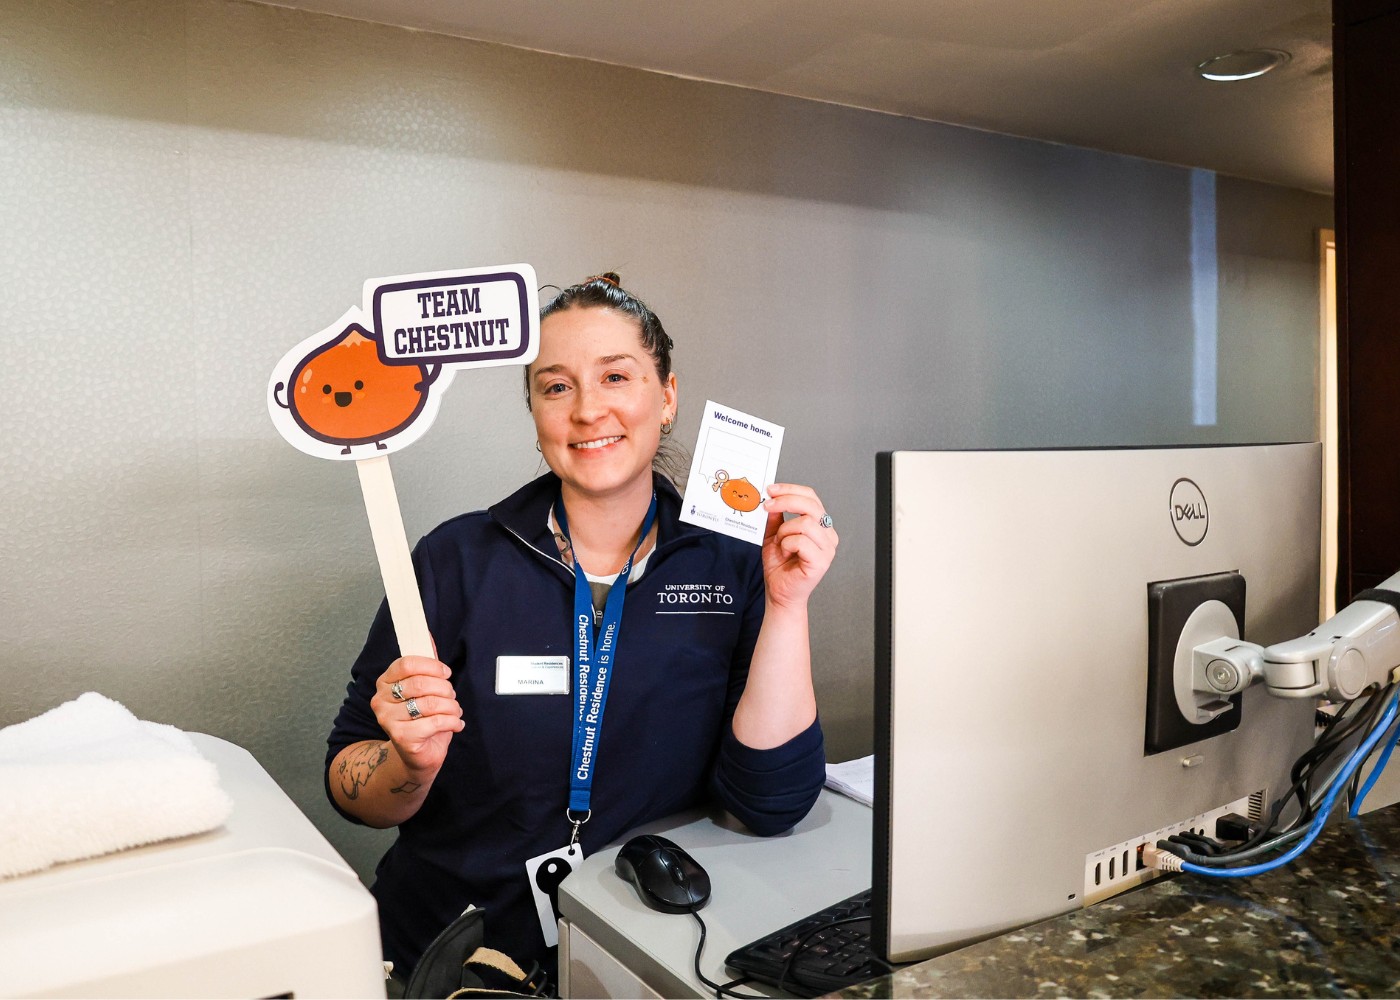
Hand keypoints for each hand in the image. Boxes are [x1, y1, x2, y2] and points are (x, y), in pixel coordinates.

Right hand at [371, 655, 464, 776]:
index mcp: (385, 682)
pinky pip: (436, 722)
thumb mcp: (425, 689)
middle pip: (420, 683)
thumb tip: (428, 636)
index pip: (406, 664)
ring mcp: (388, 719)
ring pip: (430, 703)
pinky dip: (453, 722)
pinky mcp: (401, 737)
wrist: (416, 755)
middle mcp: (380, 700)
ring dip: (451, 706)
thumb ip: (426, 665)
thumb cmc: (422, 719)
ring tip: (455, 711)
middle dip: (445, 688)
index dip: (431, 666)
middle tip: (452, 696)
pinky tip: (456, 724)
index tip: (446, 673)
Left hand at [760, 483, 838, 610]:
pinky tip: (785, 553)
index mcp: (819, 525)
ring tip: (779, 544)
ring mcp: (827, 548)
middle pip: (811, 505)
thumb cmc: (780, 567)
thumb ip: (774, 518)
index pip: (811, 497)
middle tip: (767, 506)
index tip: (771, 490)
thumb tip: (772, 499)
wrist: (779, 593)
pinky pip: (801, 541)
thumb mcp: (773, 535)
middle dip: (785, 501)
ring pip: (804, 523)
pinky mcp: (821, 561)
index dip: (790, 490)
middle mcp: (827, 534)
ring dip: (784, 531)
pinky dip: (787, 544)